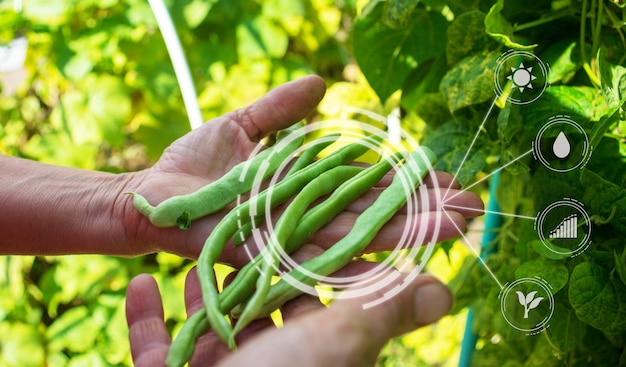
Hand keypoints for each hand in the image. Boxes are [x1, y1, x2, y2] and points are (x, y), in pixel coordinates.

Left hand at [120, 75, 482, 260]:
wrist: (149, 197)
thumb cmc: (192, 167)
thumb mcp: (241, 125)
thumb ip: (280, 109)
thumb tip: (321, 84)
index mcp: (305, 191)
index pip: (369, 188)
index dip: (409, 186)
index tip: (450, 181)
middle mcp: (305, 221)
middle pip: (372, 217)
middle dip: (422, 214)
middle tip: (474, 211)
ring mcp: (288, 240)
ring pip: (355, 237)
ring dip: (404, 234)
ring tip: (454, 228)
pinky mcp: (263, 255)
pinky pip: (314, 256)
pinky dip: (354, 258)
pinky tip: (394, 259)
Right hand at [126, 264, 452, 366]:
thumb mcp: (336, 343)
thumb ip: (384, 312)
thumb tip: (444, 288)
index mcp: (312, 353)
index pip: (314, 300)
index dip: (304, 261)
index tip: (292, 222)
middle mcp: (270, 366)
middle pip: (257, 310)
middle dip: (246, 274)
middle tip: (236, 235)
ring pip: (208, 328)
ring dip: (198, 295)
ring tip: (190, 262)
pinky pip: (155, 346)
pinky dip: (145, 318)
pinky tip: (140, 284)